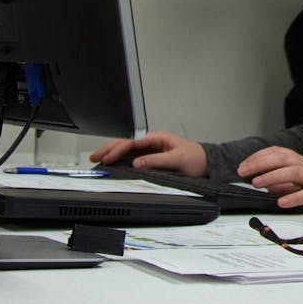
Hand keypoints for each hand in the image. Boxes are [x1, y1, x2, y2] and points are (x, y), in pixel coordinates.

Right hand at [88, 130, 207, 176]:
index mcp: (157, 139)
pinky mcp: (152, 159)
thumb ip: (157, 161)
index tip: (108, 158)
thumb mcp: (177, 159)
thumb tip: (137, 163)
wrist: (208, 163)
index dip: (118, 150)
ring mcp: (151, 151)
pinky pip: (133, 158)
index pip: (132, 143)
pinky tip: (112, 164)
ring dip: (112, 154)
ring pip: (127, 151)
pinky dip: (121, 161)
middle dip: (109, 149)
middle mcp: (152, 143)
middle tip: (94, 157)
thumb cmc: (196, 159)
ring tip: (98, 160)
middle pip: (126, 144)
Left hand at [237, 146, 302, 211]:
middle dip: (260, 163)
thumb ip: (287, 182)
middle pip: (283, 158)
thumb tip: (267, 185)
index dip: (258, 157)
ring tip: (257, 184)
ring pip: (294, 173)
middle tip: (243, 172)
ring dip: (273, 177)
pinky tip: (281, 202)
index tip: (243, 166)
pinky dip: (294, 198)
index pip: (277, 153)